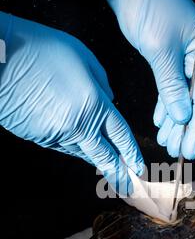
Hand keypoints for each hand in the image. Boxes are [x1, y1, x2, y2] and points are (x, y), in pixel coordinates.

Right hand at [0, 12, 143, 194]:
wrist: (2, 60)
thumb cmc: (42, 50)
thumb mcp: (83, 57)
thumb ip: (102, 82)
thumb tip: (110, 99)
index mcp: (94, 105)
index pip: (120, 135)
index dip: (131, 153)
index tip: (138, 167)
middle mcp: (78, 126)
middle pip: (104, 156)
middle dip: (117, 174)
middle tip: (127, 188)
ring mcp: (57, 134)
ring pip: (83, 151)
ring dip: (96, 160)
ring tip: (108, 169)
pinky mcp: (40, 138)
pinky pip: (64, 146)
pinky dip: (75, 148)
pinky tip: (81, 150)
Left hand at [64, 0, 194, 158]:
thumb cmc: (147, 5)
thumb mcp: (160, 50)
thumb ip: (172, 86)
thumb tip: (182, 117)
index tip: (190, 150)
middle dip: (185, 126)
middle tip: (176, 151)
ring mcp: (184, 53)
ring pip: (182, 94)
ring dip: (174, 119)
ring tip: (165, 141)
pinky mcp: (168, 53)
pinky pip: (170, 85)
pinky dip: (165, 103)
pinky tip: (161, 120)